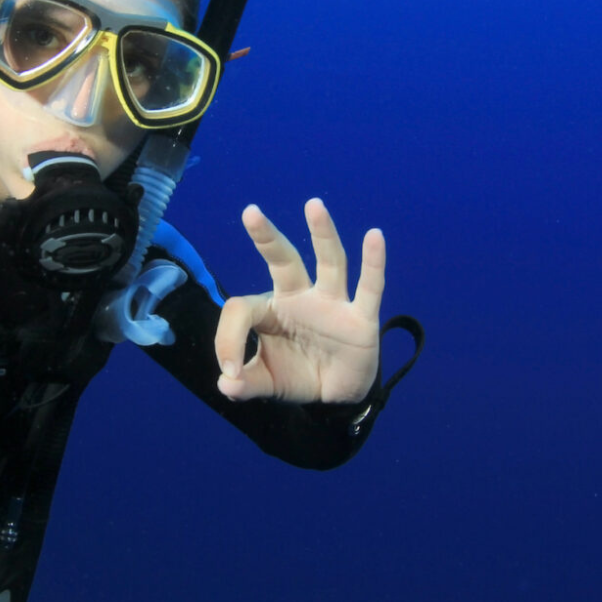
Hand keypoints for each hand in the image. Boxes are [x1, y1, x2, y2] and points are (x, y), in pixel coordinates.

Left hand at [214, 198, 384, 403]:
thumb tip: (227, 385)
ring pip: (329, 263)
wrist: (337, 396)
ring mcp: (332, 304)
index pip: (243, 309)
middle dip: (267, 238)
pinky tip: (375, 237)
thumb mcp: (265, 382)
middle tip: (250, 212)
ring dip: (322, 235)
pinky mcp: (360, 318)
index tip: (229, 372)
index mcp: (272, 309)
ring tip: (313, 205)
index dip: (228, 340)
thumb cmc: (298, 374)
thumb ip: (244, 384)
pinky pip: (369, 287)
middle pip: (283, 261)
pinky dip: (373, 263)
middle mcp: (300, 297)